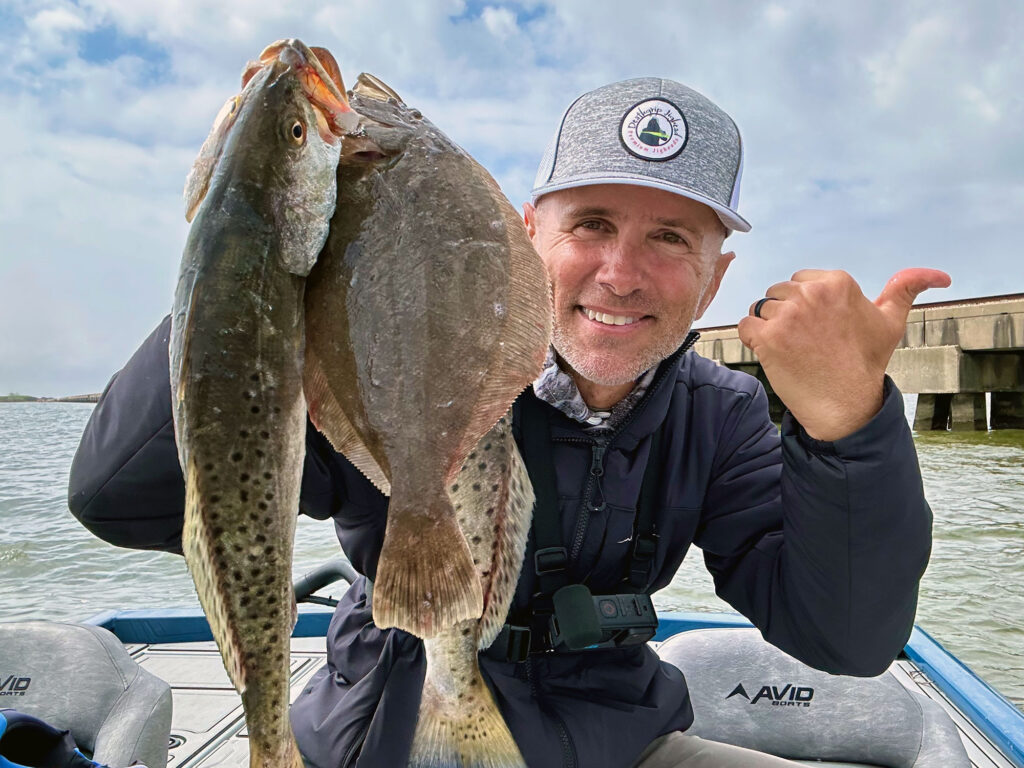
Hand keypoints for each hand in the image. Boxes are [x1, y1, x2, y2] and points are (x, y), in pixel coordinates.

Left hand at [737, 268, 950, 440]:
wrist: (845, 404)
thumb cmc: (866, 363)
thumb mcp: (890, 322)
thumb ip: (905, 289)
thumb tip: (940, 276)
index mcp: (837, 283)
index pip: (800, 281)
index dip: (804, 305)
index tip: (819, 328)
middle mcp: (811, 294)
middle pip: (777, 293)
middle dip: (786, 315)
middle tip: (806, 342)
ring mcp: (788, 316)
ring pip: (760, 309)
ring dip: (768, 327)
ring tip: (792, 349)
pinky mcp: (767, 337)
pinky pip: (745, 325)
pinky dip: (752, 338)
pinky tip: (773, 353)